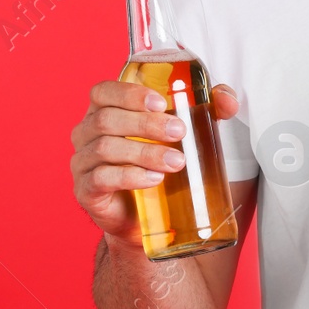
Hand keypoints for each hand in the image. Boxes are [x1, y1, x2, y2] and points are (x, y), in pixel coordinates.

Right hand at [70, 79, 241, 251]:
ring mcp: (82, 163)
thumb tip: (226, 98)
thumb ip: (206, 109)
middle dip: (146, 124)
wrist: (146, 216)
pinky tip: (154, 179)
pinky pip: (102, 178)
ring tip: (176, 161)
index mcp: (103, 110)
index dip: (129, 93)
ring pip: (106, 148)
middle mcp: (86, 133)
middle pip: (107, 120)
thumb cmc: (158, 162)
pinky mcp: (86, 191)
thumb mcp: (183, 132)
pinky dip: (130, 176)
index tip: (162, 102)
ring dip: (144, 152)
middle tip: (179, 131)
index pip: (103, 91)